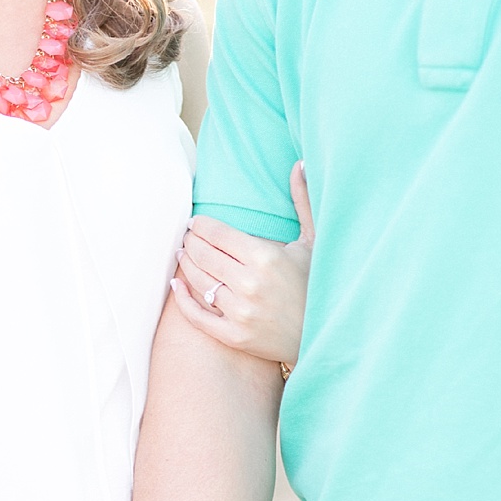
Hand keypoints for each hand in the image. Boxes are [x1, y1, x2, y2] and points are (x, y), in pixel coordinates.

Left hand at [170, 162, 314, 364]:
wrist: (323, 335)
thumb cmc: (317, 284)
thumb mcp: (313, 242)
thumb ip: (303, 201)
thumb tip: (301, 164)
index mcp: (266, 256)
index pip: (215, 232)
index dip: (200, 225)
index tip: (197, 223)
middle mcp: (249, 284)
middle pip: (202, 254)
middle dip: (190, 242)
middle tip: (188, 238)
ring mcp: (240, 312)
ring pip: (197, 280)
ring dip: (185, 265)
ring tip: (184, 255)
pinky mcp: (234, 336)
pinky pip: (197, 315)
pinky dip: (182, 299)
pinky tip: (177, 286)